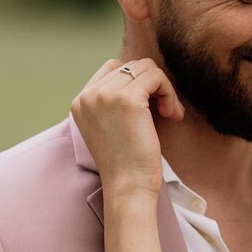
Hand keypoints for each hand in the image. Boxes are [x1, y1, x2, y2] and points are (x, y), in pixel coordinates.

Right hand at [69, 57, 183, 198]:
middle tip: (165, 112)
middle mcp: (89, 95)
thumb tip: (144, 75)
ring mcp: (106, 95)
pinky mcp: (129, 99)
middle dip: (152, 85)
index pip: (112, 67)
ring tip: (169, 113)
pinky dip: (169, 92)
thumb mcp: (110, 126)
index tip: (148, 106)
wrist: (127, 186)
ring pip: (146, 68)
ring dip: (163, 88)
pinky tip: (171, 114)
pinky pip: (156, 77)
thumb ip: (114, 101)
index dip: (136, 82)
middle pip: (130, 65)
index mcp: (80, 101)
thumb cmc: (125, 163)